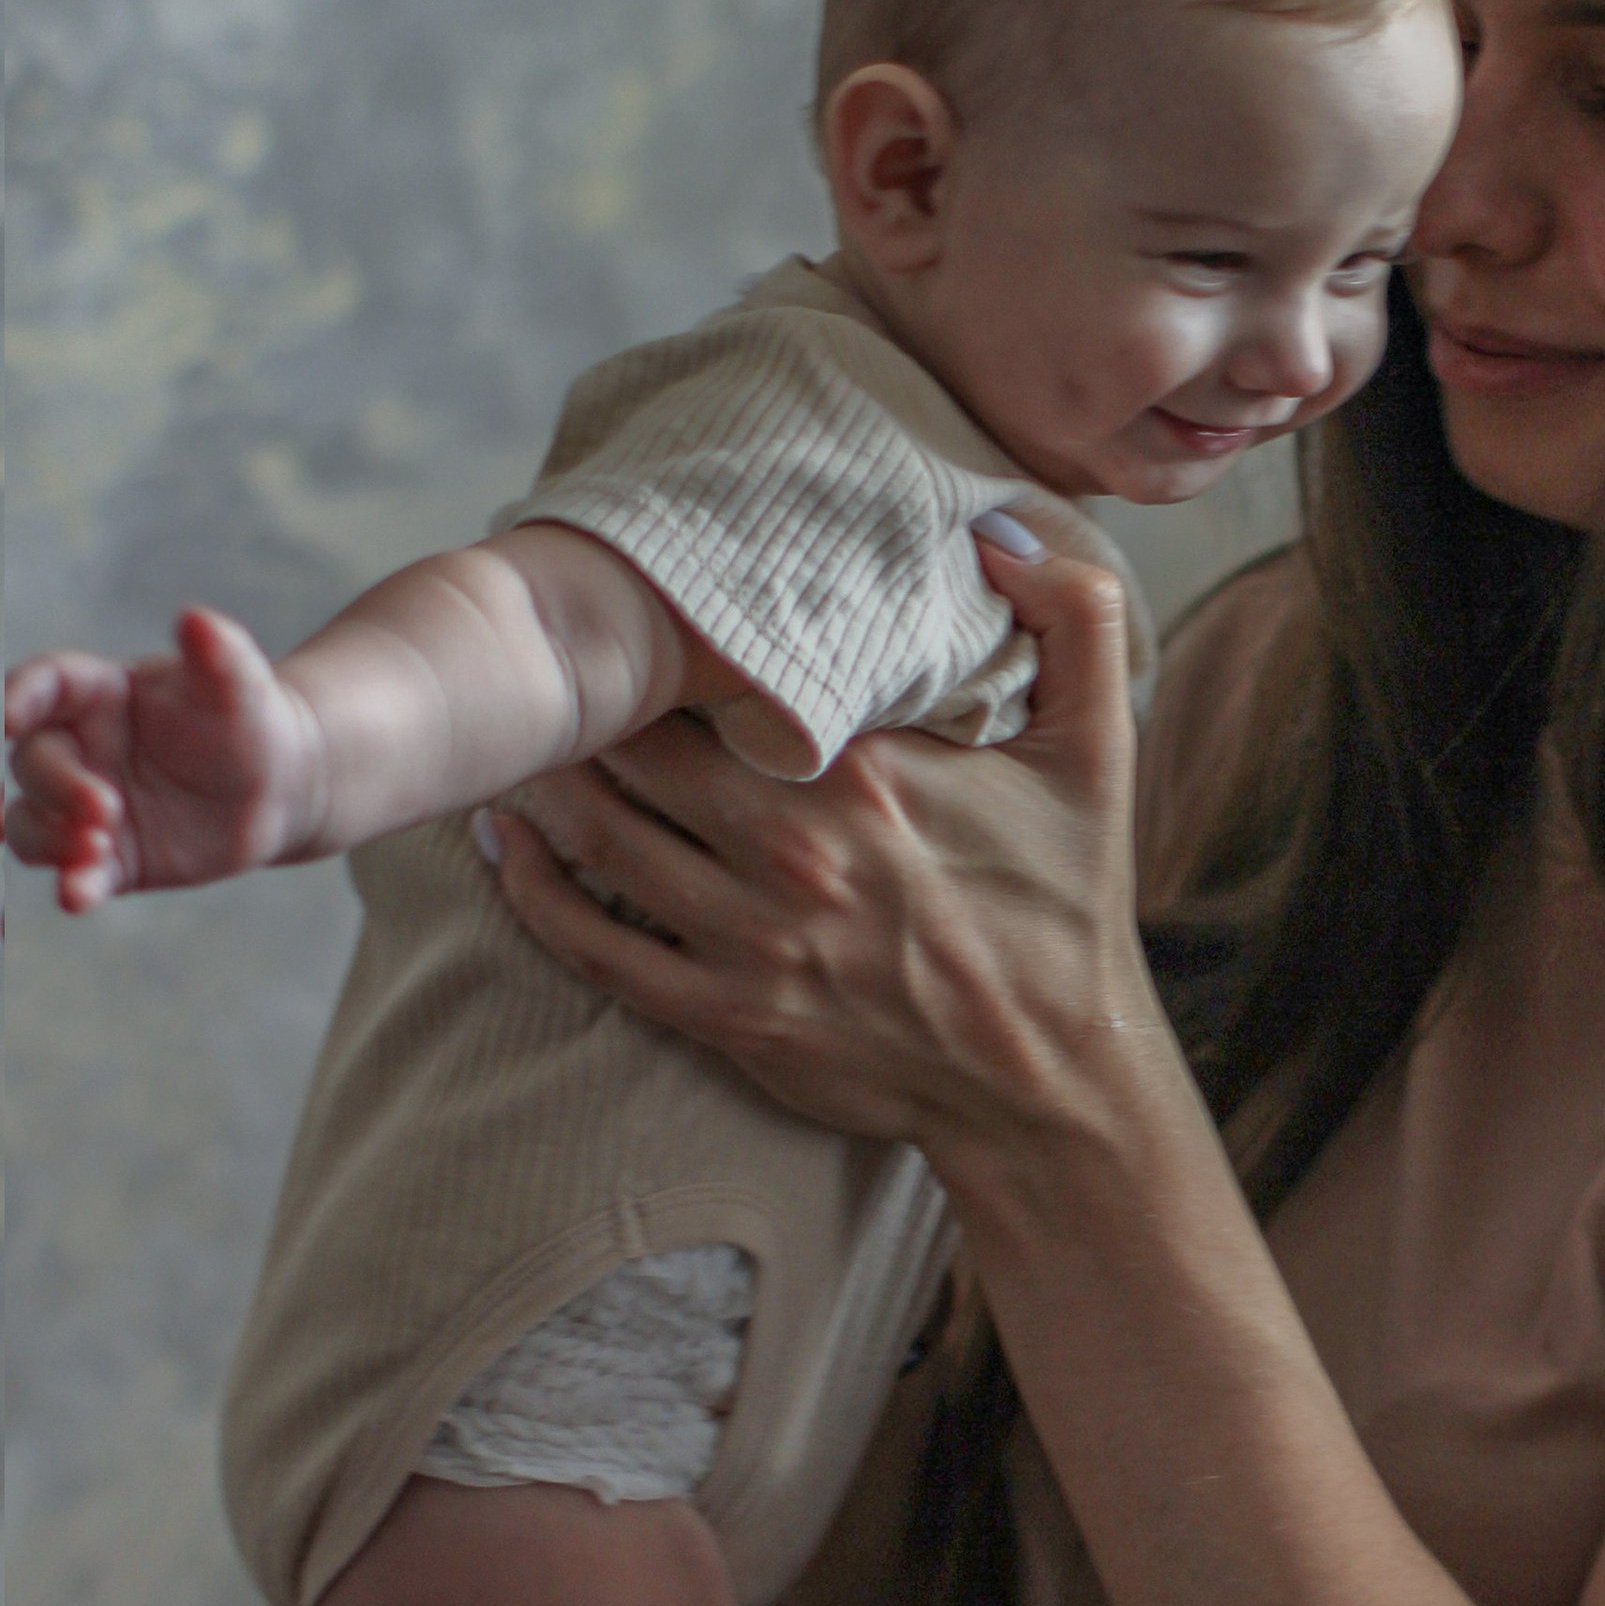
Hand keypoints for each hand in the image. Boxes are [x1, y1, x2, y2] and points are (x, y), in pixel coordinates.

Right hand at [4, 609, 326, 905]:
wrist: (278, 785)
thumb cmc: (247, 721)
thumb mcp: (240, 686)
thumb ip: (218, 653)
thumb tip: (197, 618)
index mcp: (97, 693)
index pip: (43, 685)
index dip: (19, 697)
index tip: (8, 719)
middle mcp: (80, 749)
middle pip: (34, 764)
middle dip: (58, 787)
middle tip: (106, 809)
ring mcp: (85, 807)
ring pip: (33, 824)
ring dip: (50, 840)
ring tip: (94, 848)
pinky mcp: (108, 858)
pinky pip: (75, 873)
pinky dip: (72, 885)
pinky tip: (77, 896)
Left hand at [484, 533, 1174, 1176]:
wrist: (1052, 1079)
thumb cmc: (1067, 908)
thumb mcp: (1100, 751)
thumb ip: (1078, 616)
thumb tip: (1000, 526)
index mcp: (866, 772)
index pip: (727, 672)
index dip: (665, 624)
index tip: (630, 586)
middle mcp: (791, 849)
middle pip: (638, 746)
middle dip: (582, 694)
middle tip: (540, 647)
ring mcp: (750, 938)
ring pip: (599, 836)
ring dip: (539, 781)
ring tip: (504, 729)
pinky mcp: (726, 1013)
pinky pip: (595, 945)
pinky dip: (532, 891)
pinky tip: (503, 845)